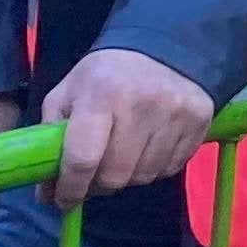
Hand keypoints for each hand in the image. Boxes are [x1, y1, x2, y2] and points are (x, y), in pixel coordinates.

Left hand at [43, 49, 217, 208]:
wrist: (162, 46)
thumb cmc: (105, 76)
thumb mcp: (66, 95)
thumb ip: (50, 141)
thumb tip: (47, 193)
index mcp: (101, 95)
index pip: (83, 158)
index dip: (70, 189)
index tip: (63, 200)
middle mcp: (141, 104)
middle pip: (115, 175)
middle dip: (98, 185)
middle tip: (93, 176)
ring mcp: (175, 113)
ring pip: (144, 176)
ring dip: (127, 177)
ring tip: (121, 157)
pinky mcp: (199, 121)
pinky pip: (171, 168)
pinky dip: (154, 168)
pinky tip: (147, 149)